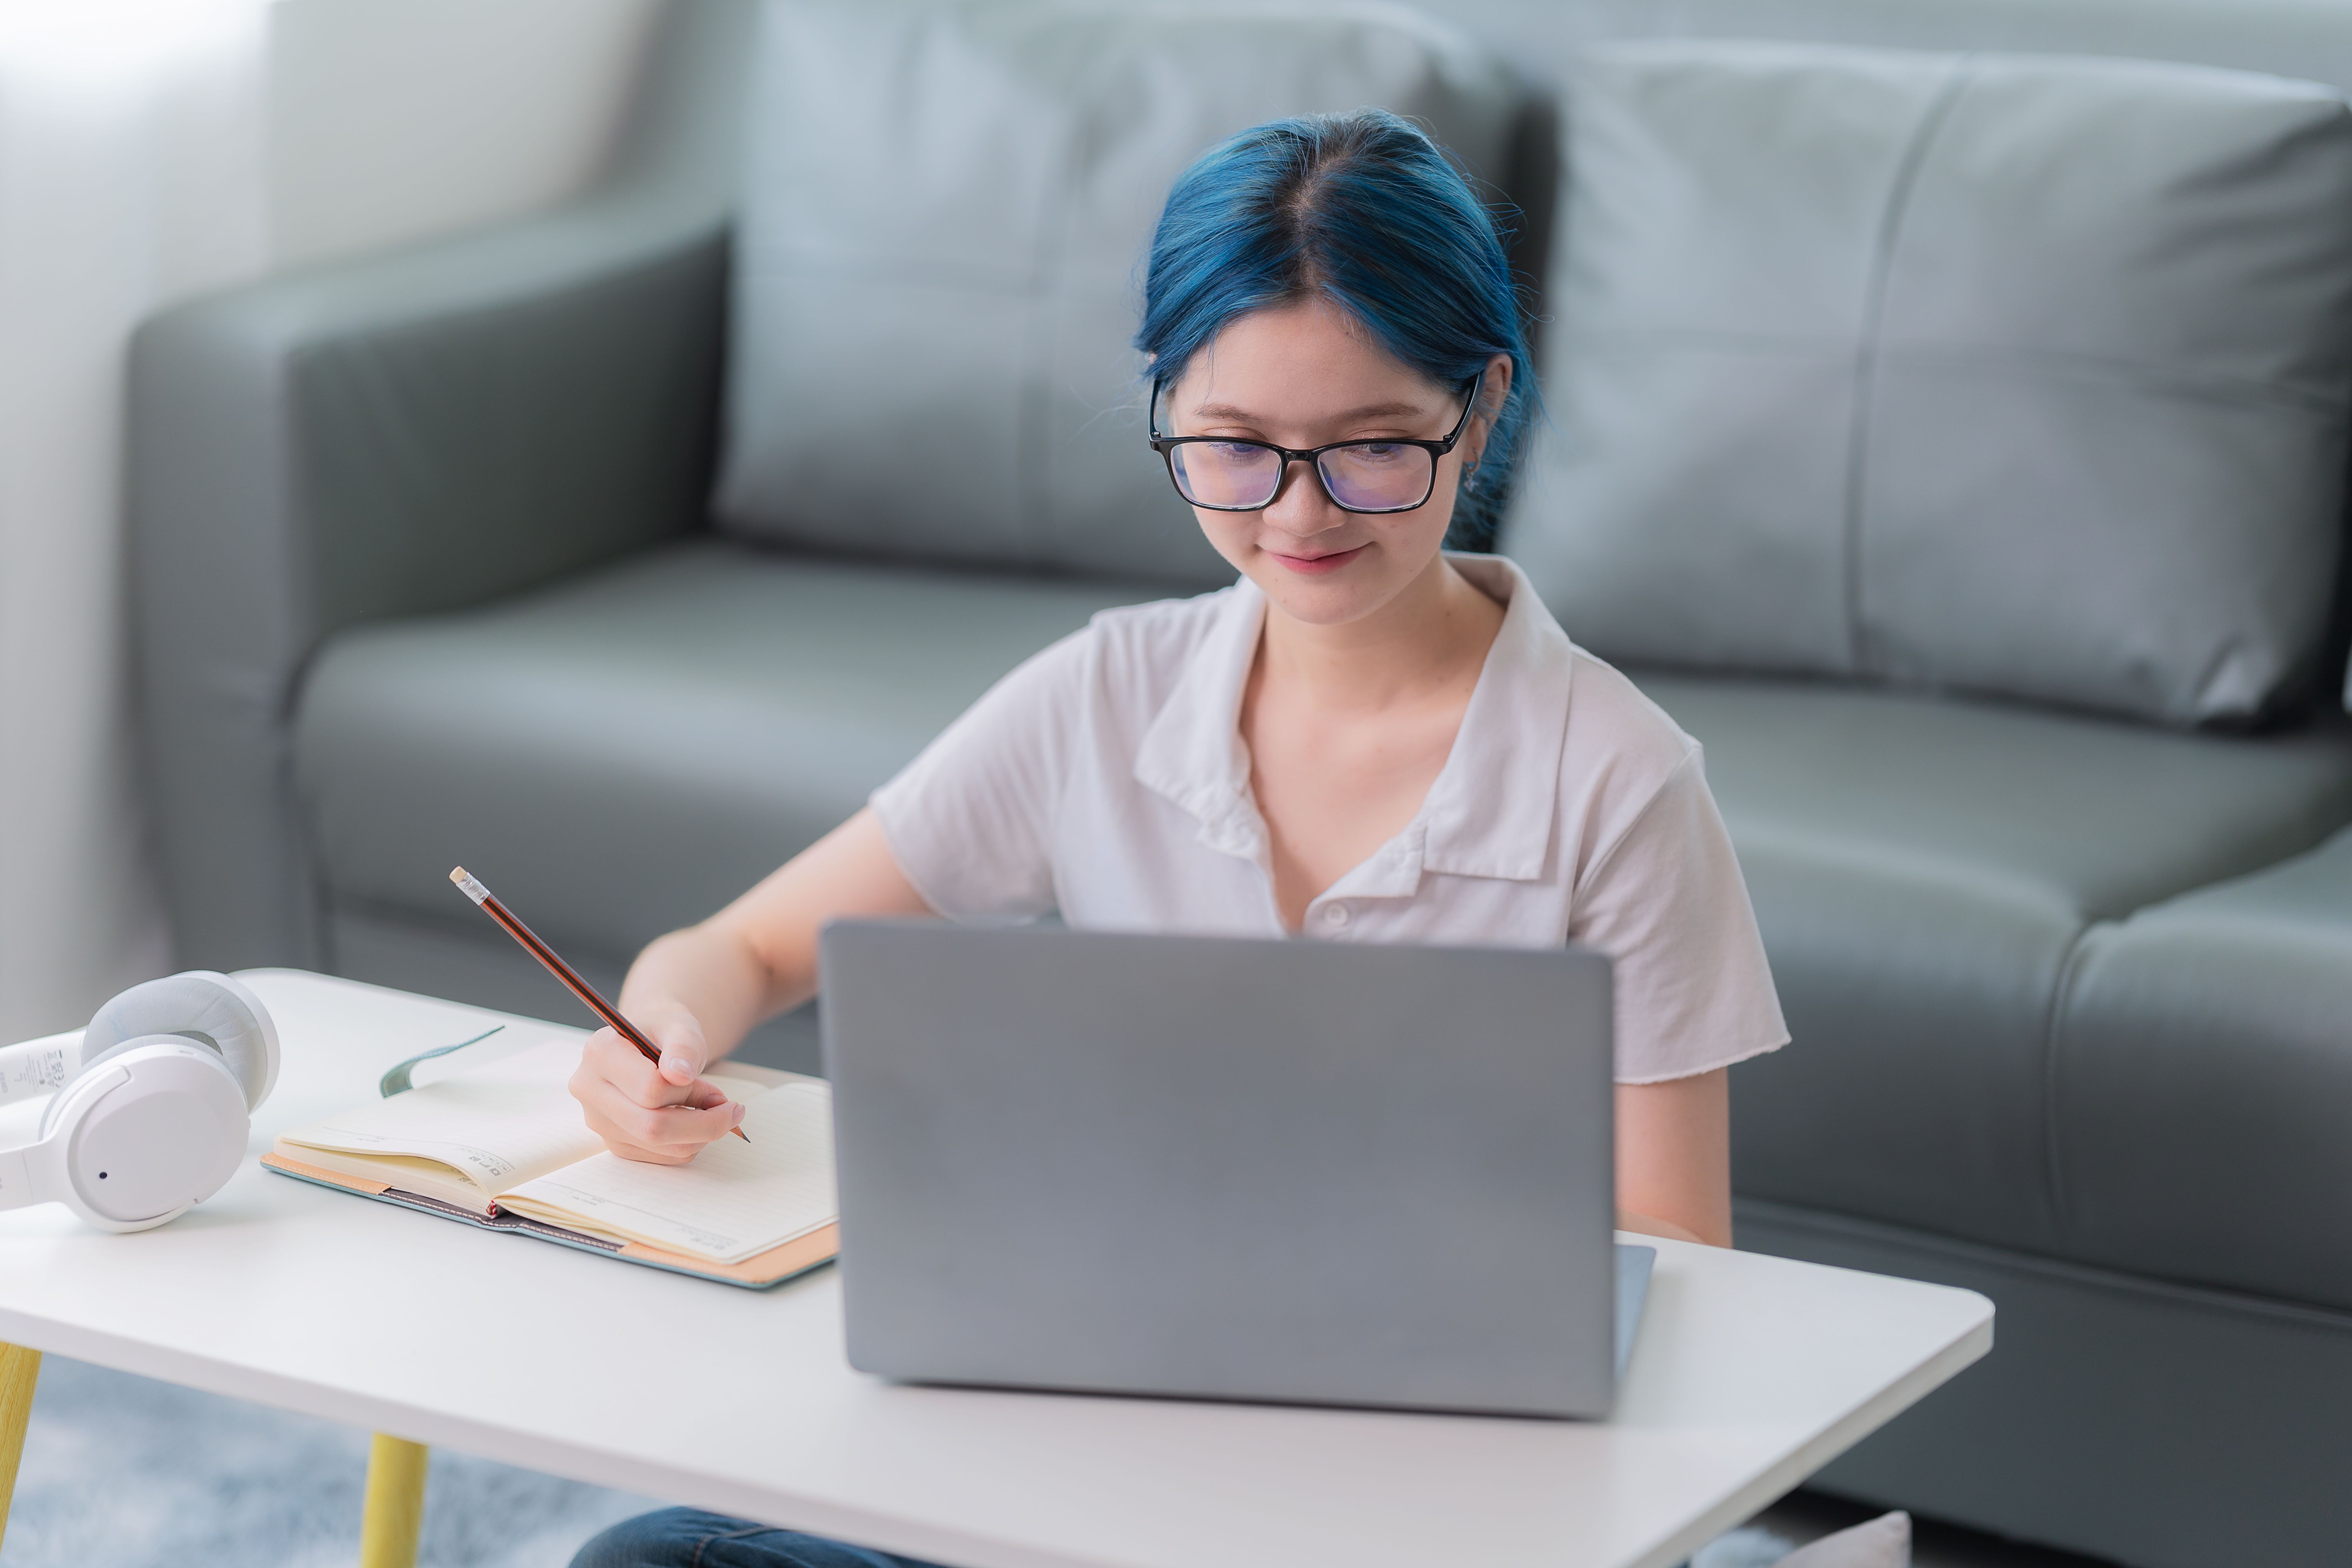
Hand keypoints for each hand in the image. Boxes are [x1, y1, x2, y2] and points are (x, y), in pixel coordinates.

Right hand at [567, 1005, 744, 1163]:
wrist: (646, 1043)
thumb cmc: (664, 1032)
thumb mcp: (680, 1026)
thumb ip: (683, 1047)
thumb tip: (680, 1075)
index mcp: (600, 1052)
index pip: (650, 1089)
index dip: (692, 1093)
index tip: (718, 1091)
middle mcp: (589, 1088)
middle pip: (651, 1126)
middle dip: (703, 1124)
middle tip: (732, 1111)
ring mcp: (598, 1120)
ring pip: (656, 1146)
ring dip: (699, 1135)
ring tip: (713, 1111)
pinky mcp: (613, 1141)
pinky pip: (657, 1157)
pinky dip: (686, 1144)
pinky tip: (694, 1122)